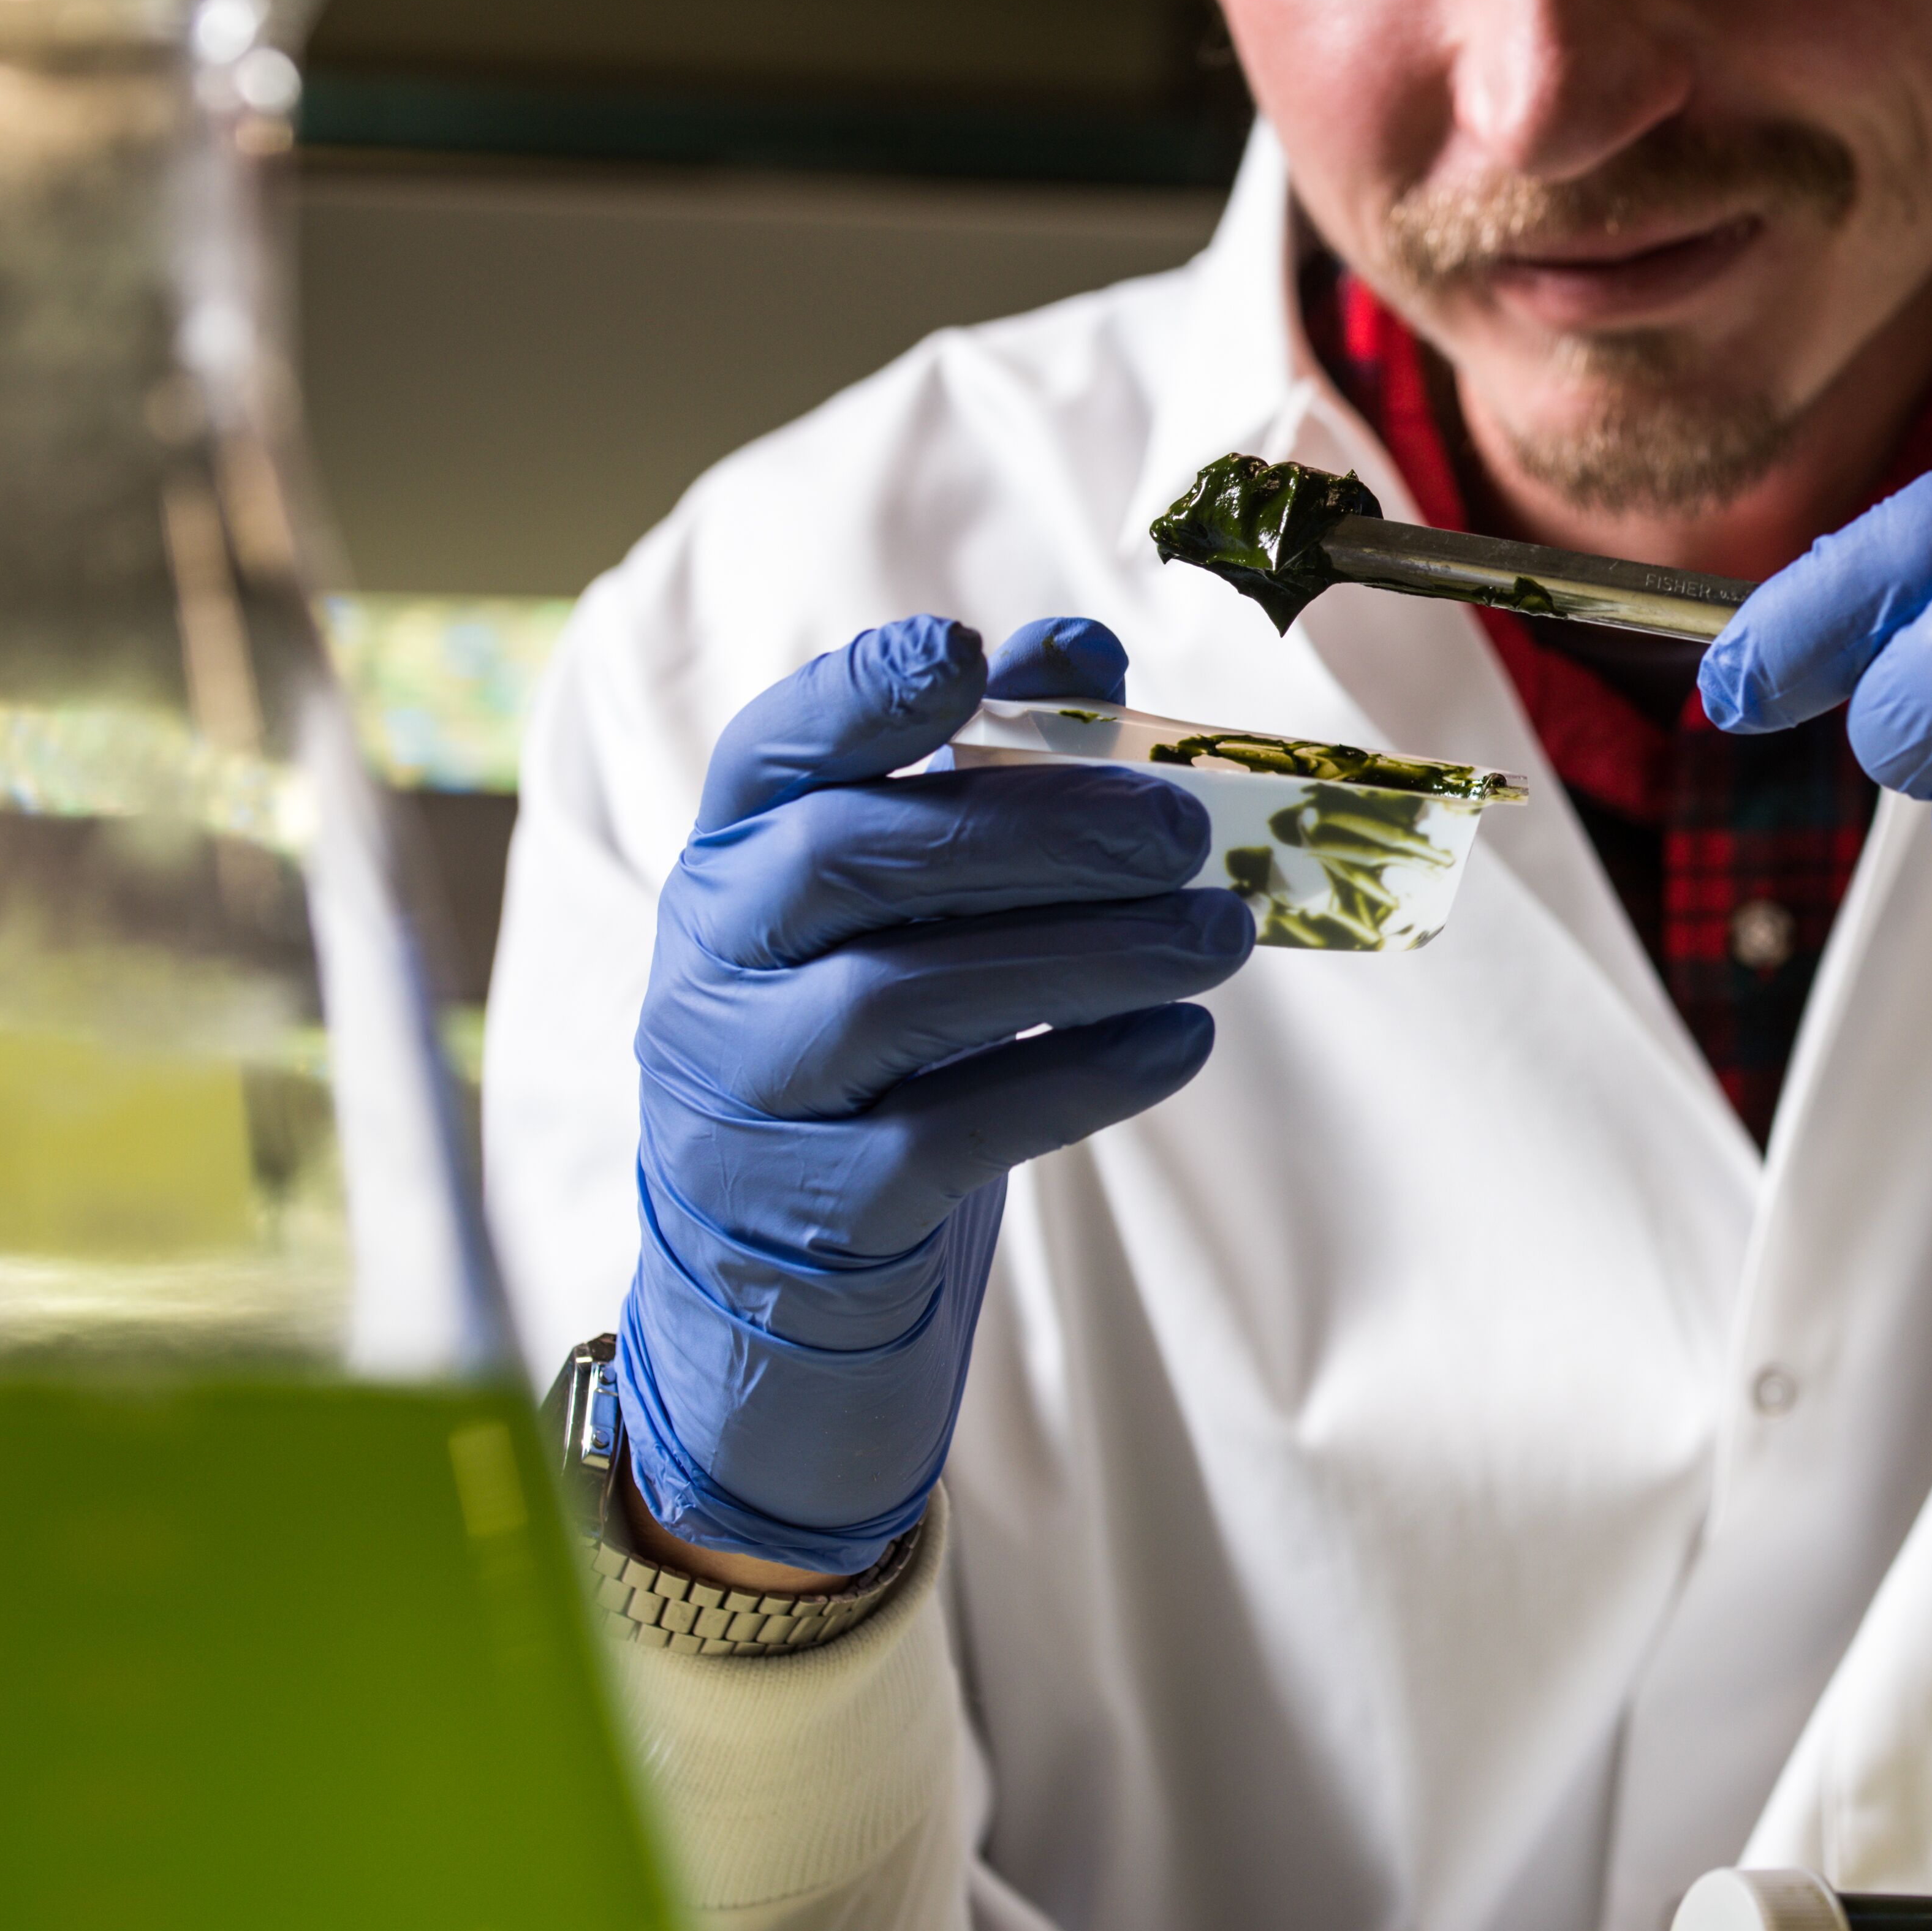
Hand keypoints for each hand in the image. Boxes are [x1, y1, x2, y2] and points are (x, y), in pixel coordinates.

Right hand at [614, 614, 1255, 1575]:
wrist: (777, 1283)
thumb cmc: (871, 1048)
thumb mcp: (904, 911)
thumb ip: (988, 776)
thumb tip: (1085, 647)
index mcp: (729, 861)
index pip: (771, 751)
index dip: (861, 693)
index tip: (969, 652)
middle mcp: (711, 966)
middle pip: (851, 858)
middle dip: (1034, 828)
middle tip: (1183, 830)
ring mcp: (749, 1094)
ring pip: (906, 998)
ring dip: (1088, 955)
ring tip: (1220, 935)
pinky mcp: (816, 1211)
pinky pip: (951, 1134)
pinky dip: (1081, 1079)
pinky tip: (1182, 1043)